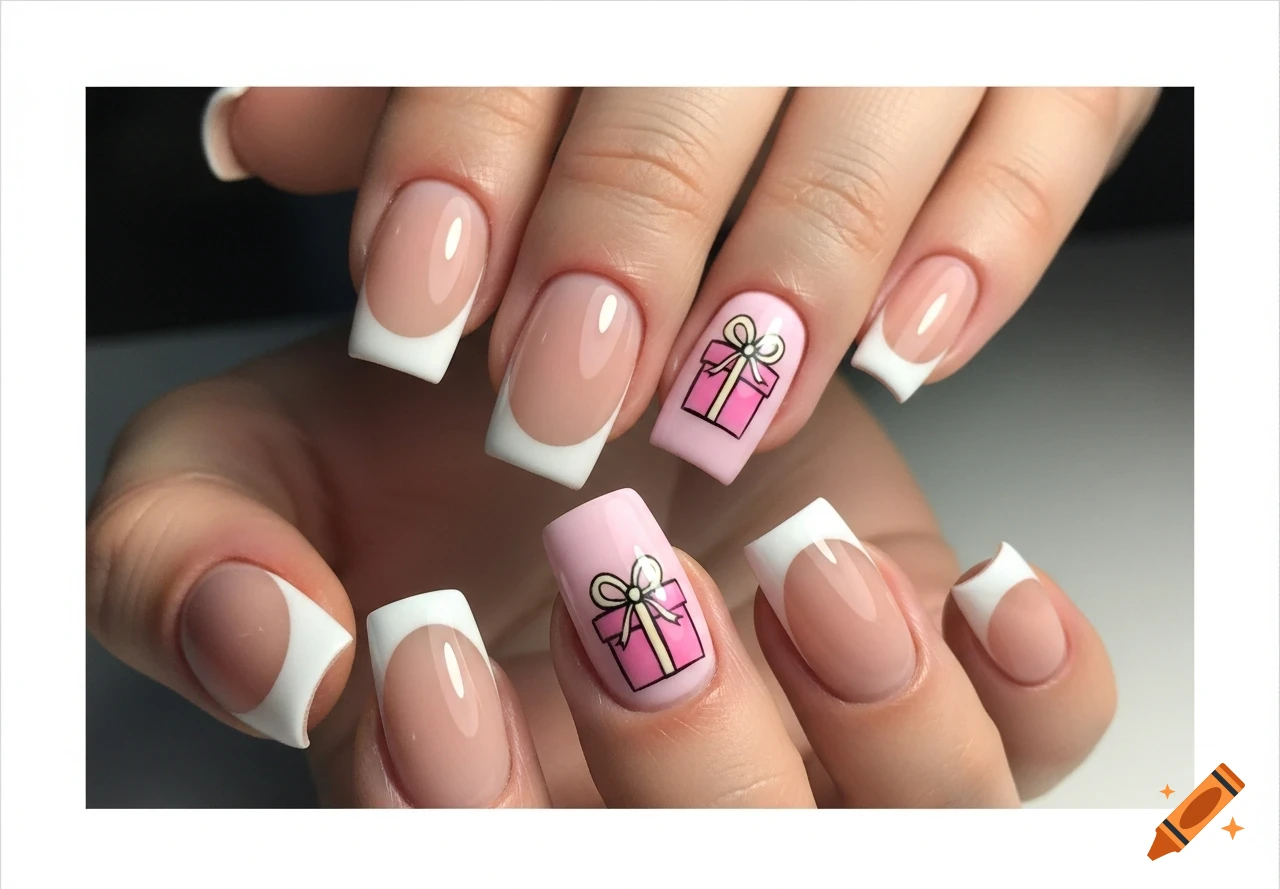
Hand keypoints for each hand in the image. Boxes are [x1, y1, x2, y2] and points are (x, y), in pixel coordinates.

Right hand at [86, 332, 1114, 805]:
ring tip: (795, 553)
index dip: (457, 803)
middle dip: (676, 749)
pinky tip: (980, 588)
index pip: (486, 859)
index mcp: (483, 783)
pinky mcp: (915, 638)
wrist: (524, 341)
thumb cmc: (381, 435)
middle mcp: (655, 784)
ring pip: (901, 827)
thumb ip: (189, 567)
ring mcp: (808, 725)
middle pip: (722, 869)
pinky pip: (1029, 734)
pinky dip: (1028, 682)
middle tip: (609, 558)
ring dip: (872, 717)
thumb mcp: (222, 477)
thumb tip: (270, 645)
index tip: (418, 644)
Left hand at [204, 86, 1158, 487]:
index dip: (463, 159)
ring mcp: (920, 11)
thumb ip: (401, 85)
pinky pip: (1048, 134)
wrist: (820, 24)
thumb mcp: (519, 45)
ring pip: (867, 119)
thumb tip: (262, 131)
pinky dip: (989, 241)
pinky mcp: (1062, 54)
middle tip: (561, 399)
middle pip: (686, 86)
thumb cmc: (647, 52)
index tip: (412, 303)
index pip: (523, 33)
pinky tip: (912, 344)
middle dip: (621, 246)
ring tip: (718, 412)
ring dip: (792, 273)